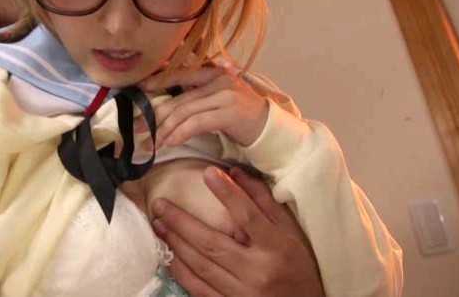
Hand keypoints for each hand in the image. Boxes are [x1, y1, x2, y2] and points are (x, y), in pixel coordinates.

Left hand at [138, 66, 267, 148]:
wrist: (270, 127)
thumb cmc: (241, 116)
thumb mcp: (219, 98)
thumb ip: (198, 95)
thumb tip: (168, 105)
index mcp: (214, 72)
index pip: (180, 74)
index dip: (158, 81)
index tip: (139, 90)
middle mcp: (218, 79)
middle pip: (178, 98)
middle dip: (155, 115)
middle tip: (137, 127)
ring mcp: (225, 94)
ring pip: (184, 112)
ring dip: (164, 129)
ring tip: (151, 142)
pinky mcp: (230, 112)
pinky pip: (197, 123)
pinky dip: (181, 133)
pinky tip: (170, 143)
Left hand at [151, 166, 323, 296]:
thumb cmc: (301, 267)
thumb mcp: (292, 233)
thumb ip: (264, 203)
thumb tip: (235, 173)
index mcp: (277, 248)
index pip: (248, 216)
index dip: (227, 194)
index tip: (207, 173)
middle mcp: (258, 271)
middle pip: (212, 243)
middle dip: (181, 222)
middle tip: (160, 204)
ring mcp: (243, 293)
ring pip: (201, 265)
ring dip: (175, 244)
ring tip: (158, 224)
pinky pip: (199, 289)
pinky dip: (181, 271)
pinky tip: (169, 256)